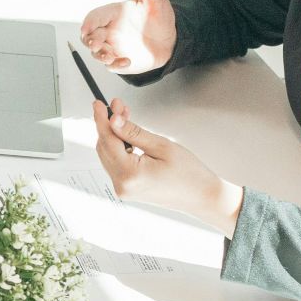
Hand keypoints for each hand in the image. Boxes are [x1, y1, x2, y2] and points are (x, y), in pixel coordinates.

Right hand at [79, 0, 175, 72]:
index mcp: (114, 14)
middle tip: (95, 44)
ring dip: (99, 55)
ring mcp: (114, 46)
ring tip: (110, 56)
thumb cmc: (161, 17)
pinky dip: (115, 65)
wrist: (172, 39)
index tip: (87, 29)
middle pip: (89, 36)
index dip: (88, 23)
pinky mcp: (120, 60)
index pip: (95, 17)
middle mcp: (110, 30)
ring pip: (97, 52)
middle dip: (89, 40)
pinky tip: (126, 61)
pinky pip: (111, 66)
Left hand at [92, 98, 243, 235]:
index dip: (102, 119)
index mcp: (129, 175)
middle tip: (118, 106)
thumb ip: (133, 132)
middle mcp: (121, 185)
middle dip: (109, 125)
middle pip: (104, 148)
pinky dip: (119, 148)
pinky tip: (127, 136)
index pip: (107, 140)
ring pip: (108, 155)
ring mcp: (123, 189)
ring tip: (124, 117)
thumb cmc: (189, 174)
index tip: (98, 103)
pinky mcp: (127, 189)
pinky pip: (116, 164)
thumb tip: (113, 120)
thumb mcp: (162, 146)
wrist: (202, 197)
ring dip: (114, 135)